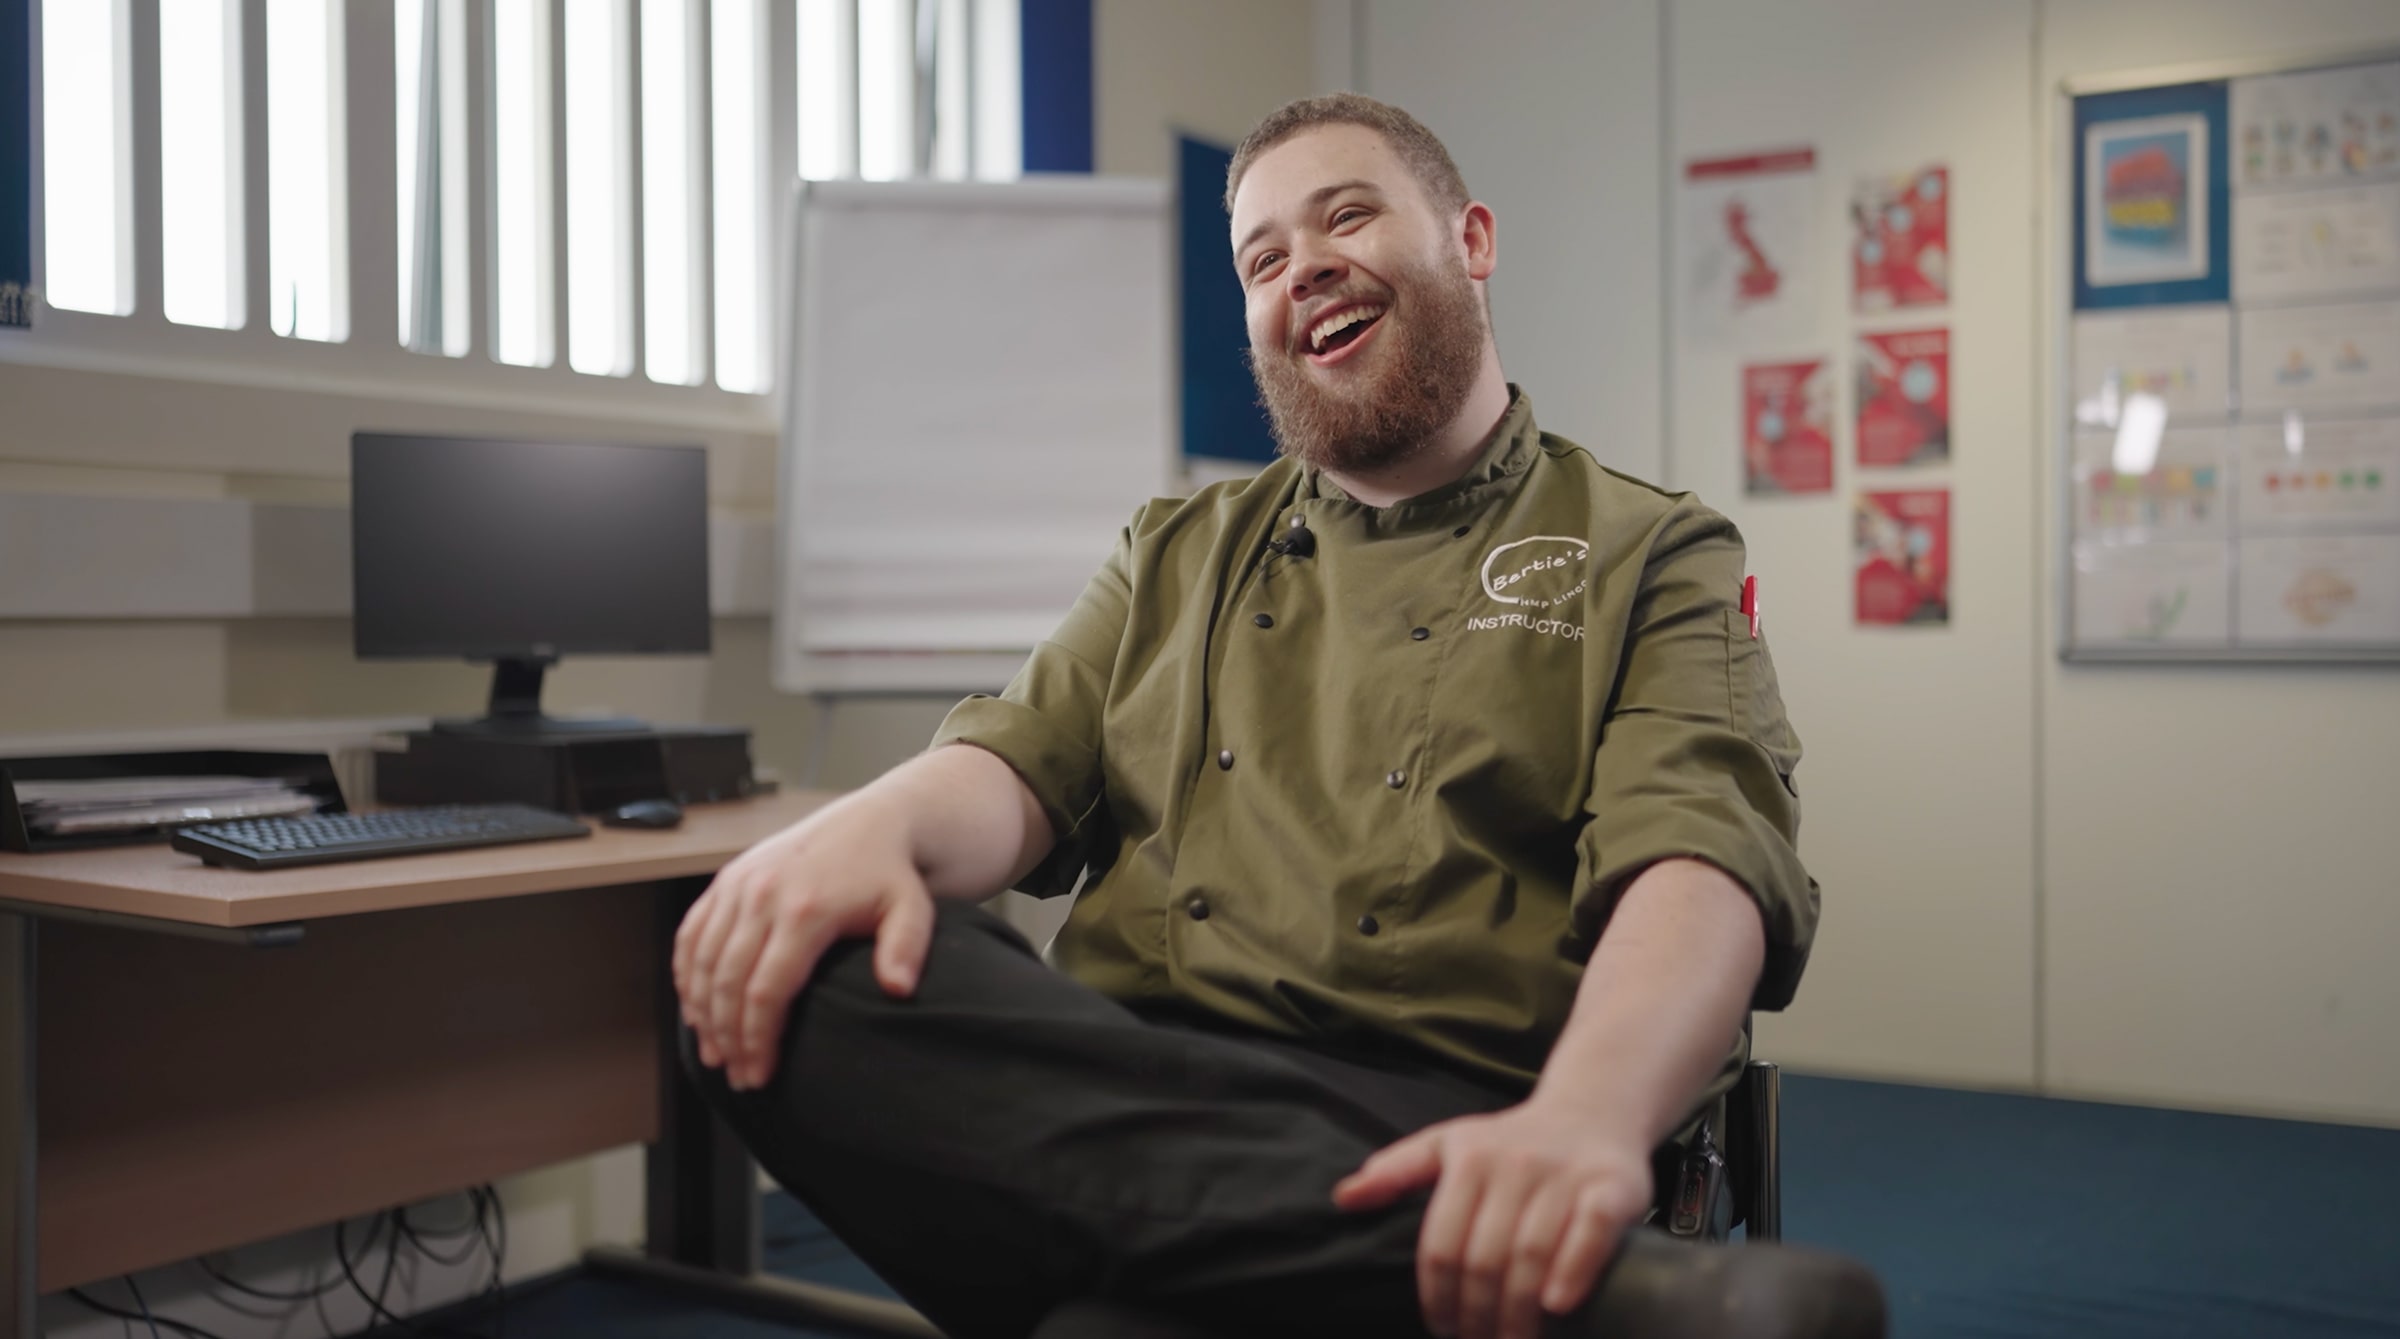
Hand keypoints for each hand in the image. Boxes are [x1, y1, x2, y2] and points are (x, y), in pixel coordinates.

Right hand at [671, 794, 935, 1090]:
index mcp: (805, 909)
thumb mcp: (912, 908)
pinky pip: (691, 933)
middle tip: (738, 1077)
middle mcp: (762, 895)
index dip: (758, 1039)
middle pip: (727, 983)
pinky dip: (686, 975)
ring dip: (701, 1013)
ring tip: (715, 1054)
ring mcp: (738, 884)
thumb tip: (898, 990)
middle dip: (728, 1038)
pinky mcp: (726, 879)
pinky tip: (695, 1009)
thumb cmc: (890, 874)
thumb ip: (907, 948)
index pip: (767, 990)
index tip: (760, 1075)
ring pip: (702, 961)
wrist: (869, 820)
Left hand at [1333, 1095, 1654, 1338]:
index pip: (1441, 1244)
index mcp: (1469, 1158)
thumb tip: (1343, 1198)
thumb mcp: (1449, 1143)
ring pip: (1531, 1254)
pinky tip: (1556, 1307)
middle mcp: (1515, 1163)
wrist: (1593, 1111)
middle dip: (1478, 1316)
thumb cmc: (1511, 1142)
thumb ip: (1397, 1170)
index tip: (1442, 1330)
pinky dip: (1573, 1271)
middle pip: (1484, 1259)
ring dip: (1518, 1313)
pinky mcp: (1612, 1186)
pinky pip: (1590, 1232)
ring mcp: (1565, 1174)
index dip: (1437, 1297)